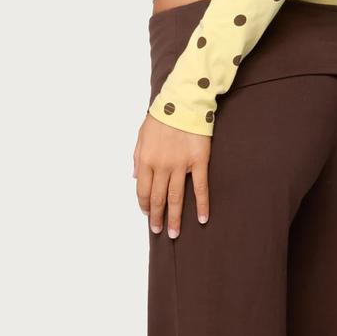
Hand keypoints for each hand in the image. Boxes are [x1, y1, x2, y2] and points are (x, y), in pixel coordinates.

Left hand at [133, 113, 210, 237]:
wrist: (183, 102)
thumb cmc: (162, 116)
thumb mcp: (141, 135)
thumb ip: (137, 157)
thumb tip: (135, 177)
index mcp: (146, 160)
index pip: (143, 191)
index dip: (145, 205)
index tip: (148, 214)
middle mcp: (162, 166)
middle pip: (159, 198)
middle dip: (157, 217)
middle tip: (159, 230)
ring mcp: (181, 165)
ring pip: (177, 197)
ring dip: (174, 217)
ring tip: (174, 233)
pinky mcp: (199, 162)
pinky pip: (200, 187)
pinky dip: (201, 204)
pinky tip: (202, 218)